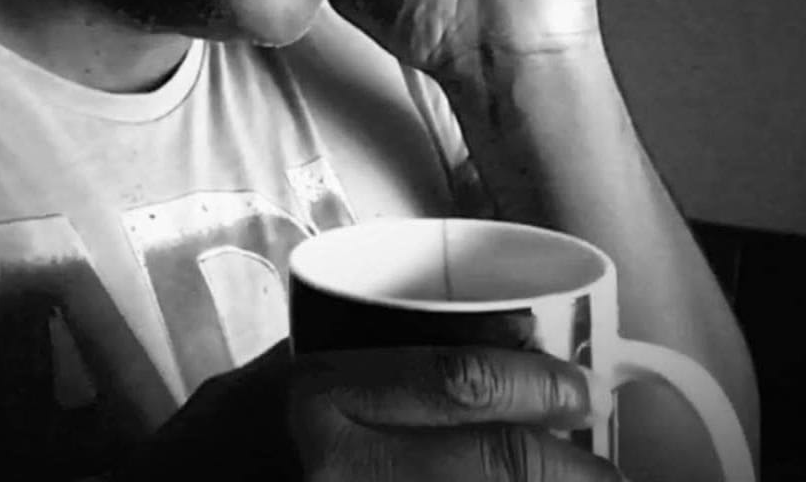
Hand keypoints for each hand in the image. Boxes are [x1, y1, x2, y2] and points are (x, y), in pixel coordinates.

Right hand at [121, 341, 621, 480]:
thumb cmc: (207, 447)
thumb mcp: (262, 381)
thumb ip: (345, 361)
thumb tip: (462, 342)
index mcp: (317, 399)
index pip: (454, 380)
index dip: (533, 382)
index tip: (577, 387)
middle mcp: (344, 469)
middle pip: (493, 465)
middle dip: (571, 465)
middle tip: (605, 459)